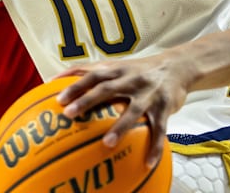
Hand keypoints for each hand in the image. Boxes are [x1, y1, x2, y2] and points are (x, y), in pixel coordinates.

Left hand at [54, 54, 189, 168]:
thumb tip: (53, 80)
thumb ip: (88, 72)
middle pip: (107, 89)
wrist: (176, 66)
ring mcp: (148, 94)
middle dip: (88, 101)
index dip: (76, 86)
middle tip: (70, 114)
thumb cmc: (137, 70)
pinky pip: (160, 129)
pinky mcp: (165, 107)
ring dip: (120, 127)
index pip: (93, 75)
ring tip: (106, 144)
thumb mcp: (115, 66)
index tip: (59, 100)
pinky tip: (148, 163)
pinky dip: (155, 147)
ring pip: (134, 111)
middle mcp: (131, 79)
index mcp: (117, 70)